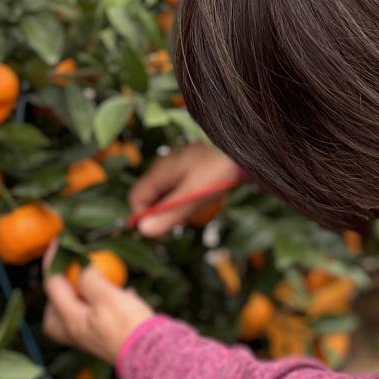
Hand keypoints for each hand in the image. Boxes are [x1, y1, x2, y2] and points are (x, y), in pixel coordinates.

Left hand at [41, 254, 155, 363]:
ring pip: (77, 315)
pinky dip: (105, 304)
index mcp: (71, 321)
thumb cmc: (129, 326)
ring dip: (82, 297)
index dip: (53, 261)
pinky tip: (123, 293)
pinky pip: (99, 319)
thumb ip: (90, 279)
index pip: (52, 285)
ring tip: (96, 281)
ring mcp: (93, 338)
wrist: (153, 355)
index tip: (57, 242)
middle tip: (69, 273)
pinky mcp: (110, 339)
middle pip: (55, 311)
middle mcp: (77, 332)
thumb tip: (82, 268)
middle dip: (59, 290)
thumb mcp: (107, 297)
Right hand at [128, 143, 244, 237]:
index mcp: (160, 172)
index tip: (160, 230)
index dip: (142, 217)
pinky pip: (179, 190)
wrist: (242, 148)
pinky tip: (203, 197)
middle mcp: (164, 169)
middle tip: (181, 220)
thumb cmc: (219, 168)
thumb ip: (169, 212)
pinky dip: (186, 199)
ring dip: (176, 207)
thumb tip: (143, 230)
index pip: (136, 198)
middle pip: (150, 197)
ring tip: (196, 206)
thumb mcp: (193, 195)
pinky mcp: (189, 170)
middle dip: (161, 213)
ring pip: (166, 195)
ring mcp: (177, 168)